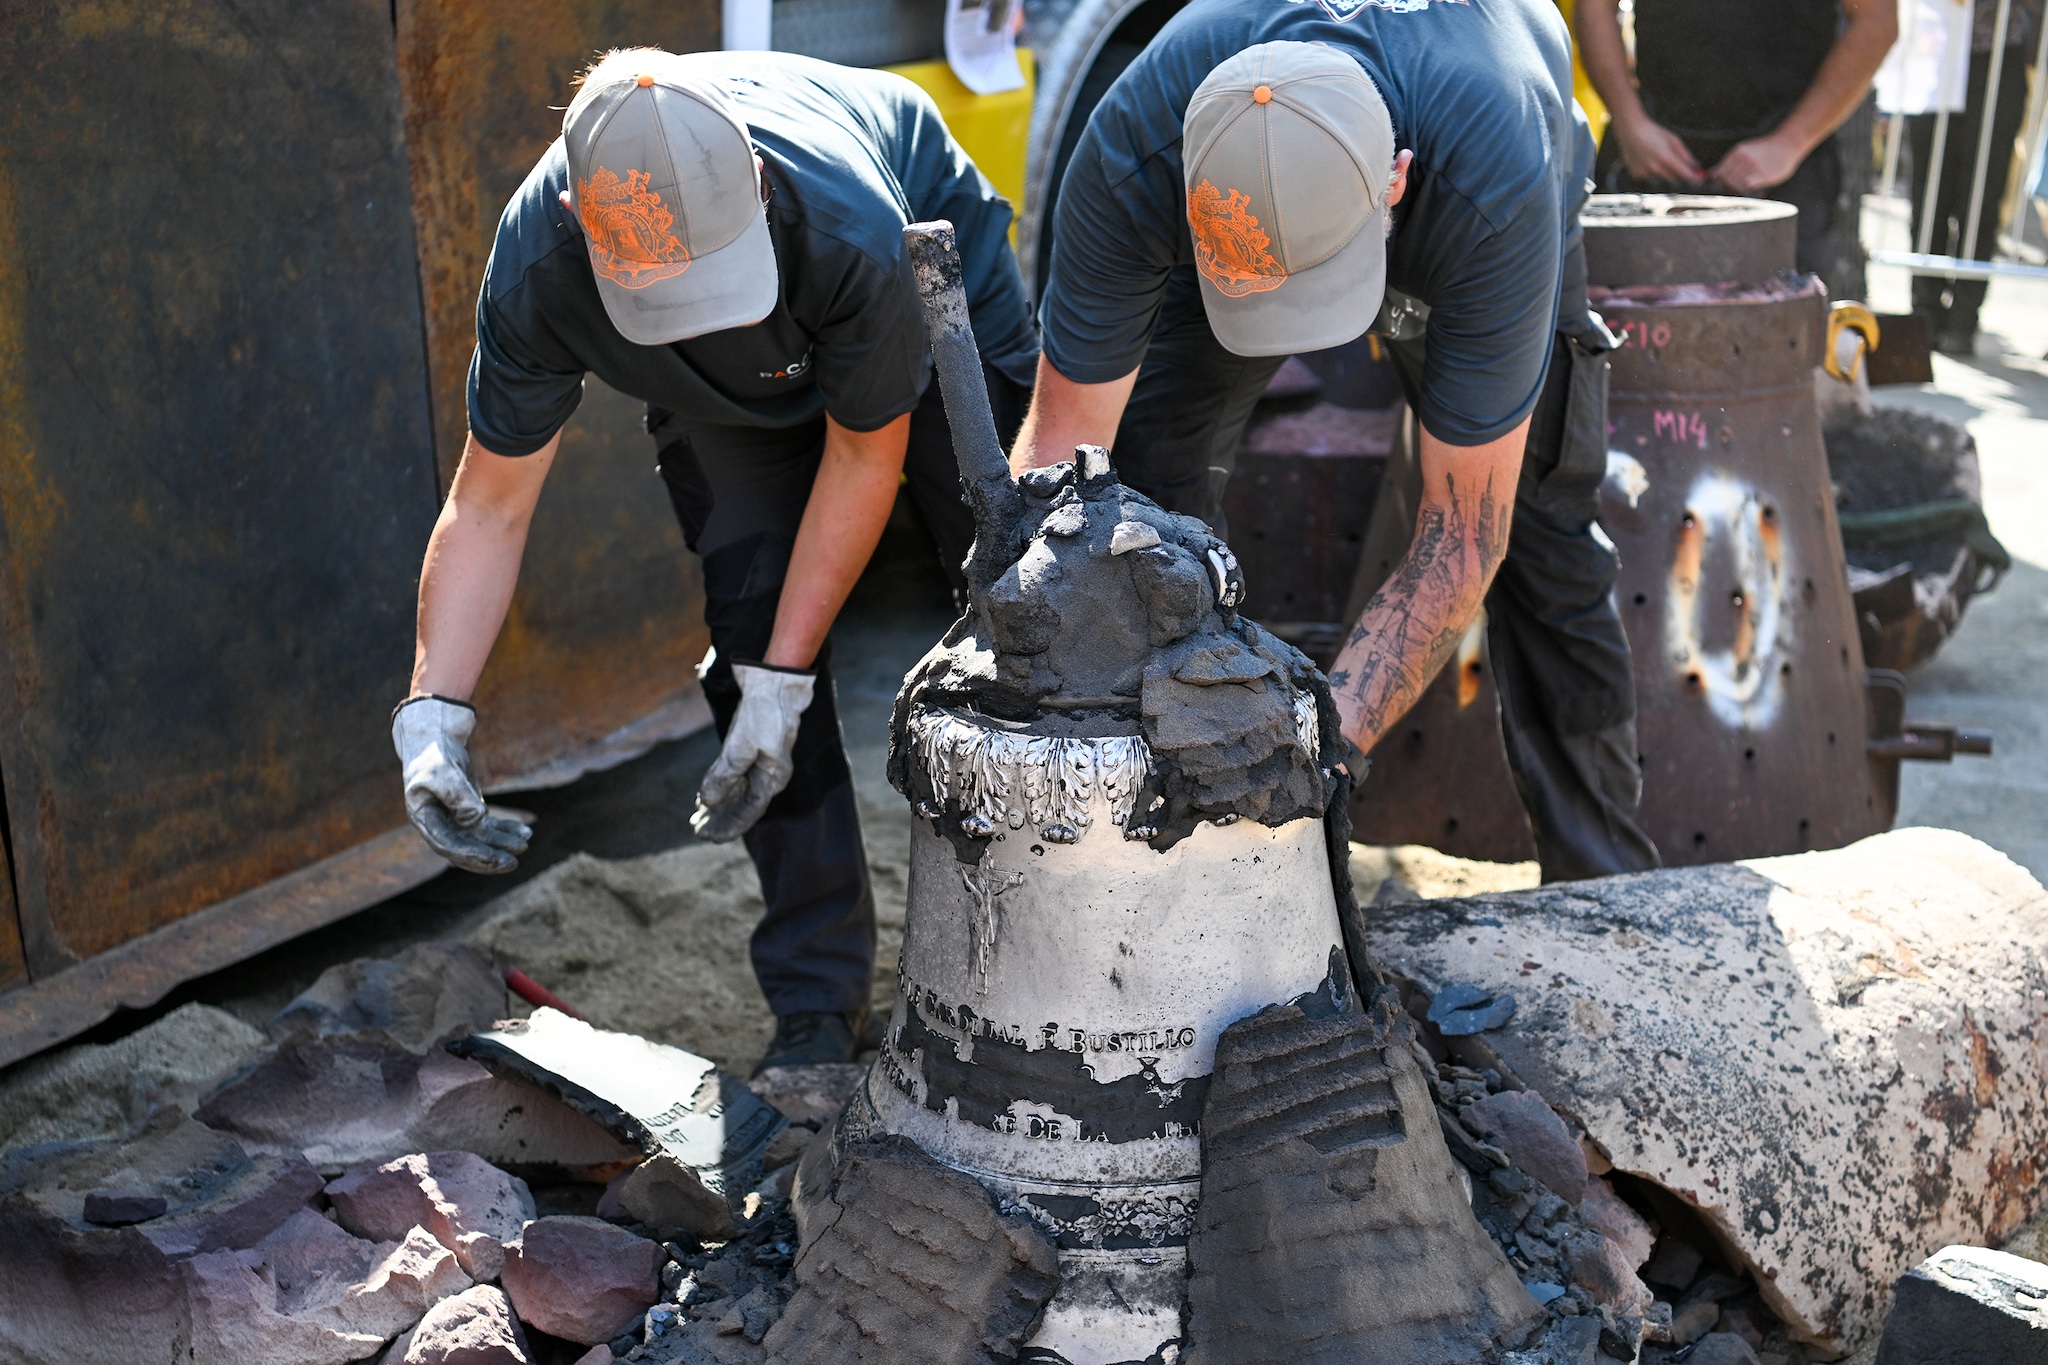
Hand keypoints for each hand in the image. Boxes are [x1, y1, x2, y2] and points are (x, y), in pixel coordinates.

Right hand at [392, 697, 530, 873]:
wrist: (435, 738)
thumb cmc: (435, 755)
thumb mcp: (443, 773)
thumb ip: (458, 796)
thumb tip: (478, 818)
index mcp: (424, 819)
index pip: (448, 845)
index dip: (471, 855)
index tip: (494, 858)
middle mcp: (438, 824)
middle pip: (465, 849)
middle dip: (489, 857)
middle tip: (513, 862)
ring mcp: (454, 820)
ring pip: (480, 839)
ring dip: (502, 843)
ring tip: (524, 844)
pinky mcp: (469, 812)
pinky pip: (489, 826)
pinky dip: (506, 829)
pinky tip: (525, 831)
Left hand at [692, 663, 815, 841]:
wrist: (775, 680)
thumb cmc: (764, 713)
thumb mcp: (741, 745)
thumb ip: (725, 774)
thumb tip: (708, 801)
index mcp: (772, 778)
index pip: (749, 812)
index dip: (728, 826)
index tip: (707, 836)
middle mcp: (767, 774)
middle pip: (742, 805)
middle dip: (720, 819)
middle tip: (697, 830)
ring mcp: (759, 761)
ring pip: (737, 791)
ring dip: (719, 805)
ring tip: (698, 817)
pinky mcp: (750, 748)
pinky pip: (735, 776)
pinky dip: (720, 786)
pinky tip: (706, 795)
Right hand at [1613, 115, 1705, 186]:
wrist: (1630, 130)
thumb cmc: (1653, 132)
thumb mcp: (1673, 140)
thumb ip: (1685, 155)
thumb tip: (1696, 166)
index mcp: (1666, 158)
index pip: (1684, 174)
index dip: (1694, 178)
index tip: (1700, 180)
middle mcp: (1655, 169)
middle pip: (1674, 181)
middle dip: (1681, 178)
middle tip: (1684, 172)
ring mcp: (1644, 173)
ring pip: (1661, 182)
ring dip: (1666, 177)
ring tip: (1662, 164)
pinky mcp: (1636, 175)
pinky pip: (1649, 180)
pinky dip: (1653, 175)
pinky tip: (1650, 164)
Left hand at [1709, 135, 1803, 194]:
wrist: (1787, 143)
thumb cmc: (1766, 150)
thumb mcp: (1746, 150)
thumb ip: (1731, 161)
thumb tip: (1713, 172)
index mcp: (1737, 152)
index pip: (1720, 172)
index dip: (1721, 182)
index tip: (1726, 186)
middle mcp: (1743, 158)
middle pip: (1726, 180)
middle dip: (1729, 188)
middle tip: (1737, 191)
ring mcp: (1753, 166)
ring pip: (1735, 185)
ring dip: (1738, 191)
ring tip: (1747, 190)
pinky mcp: (1762, 175)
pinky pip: (1747, 187)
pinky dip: (1746, 192)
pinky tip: (1752, 191)